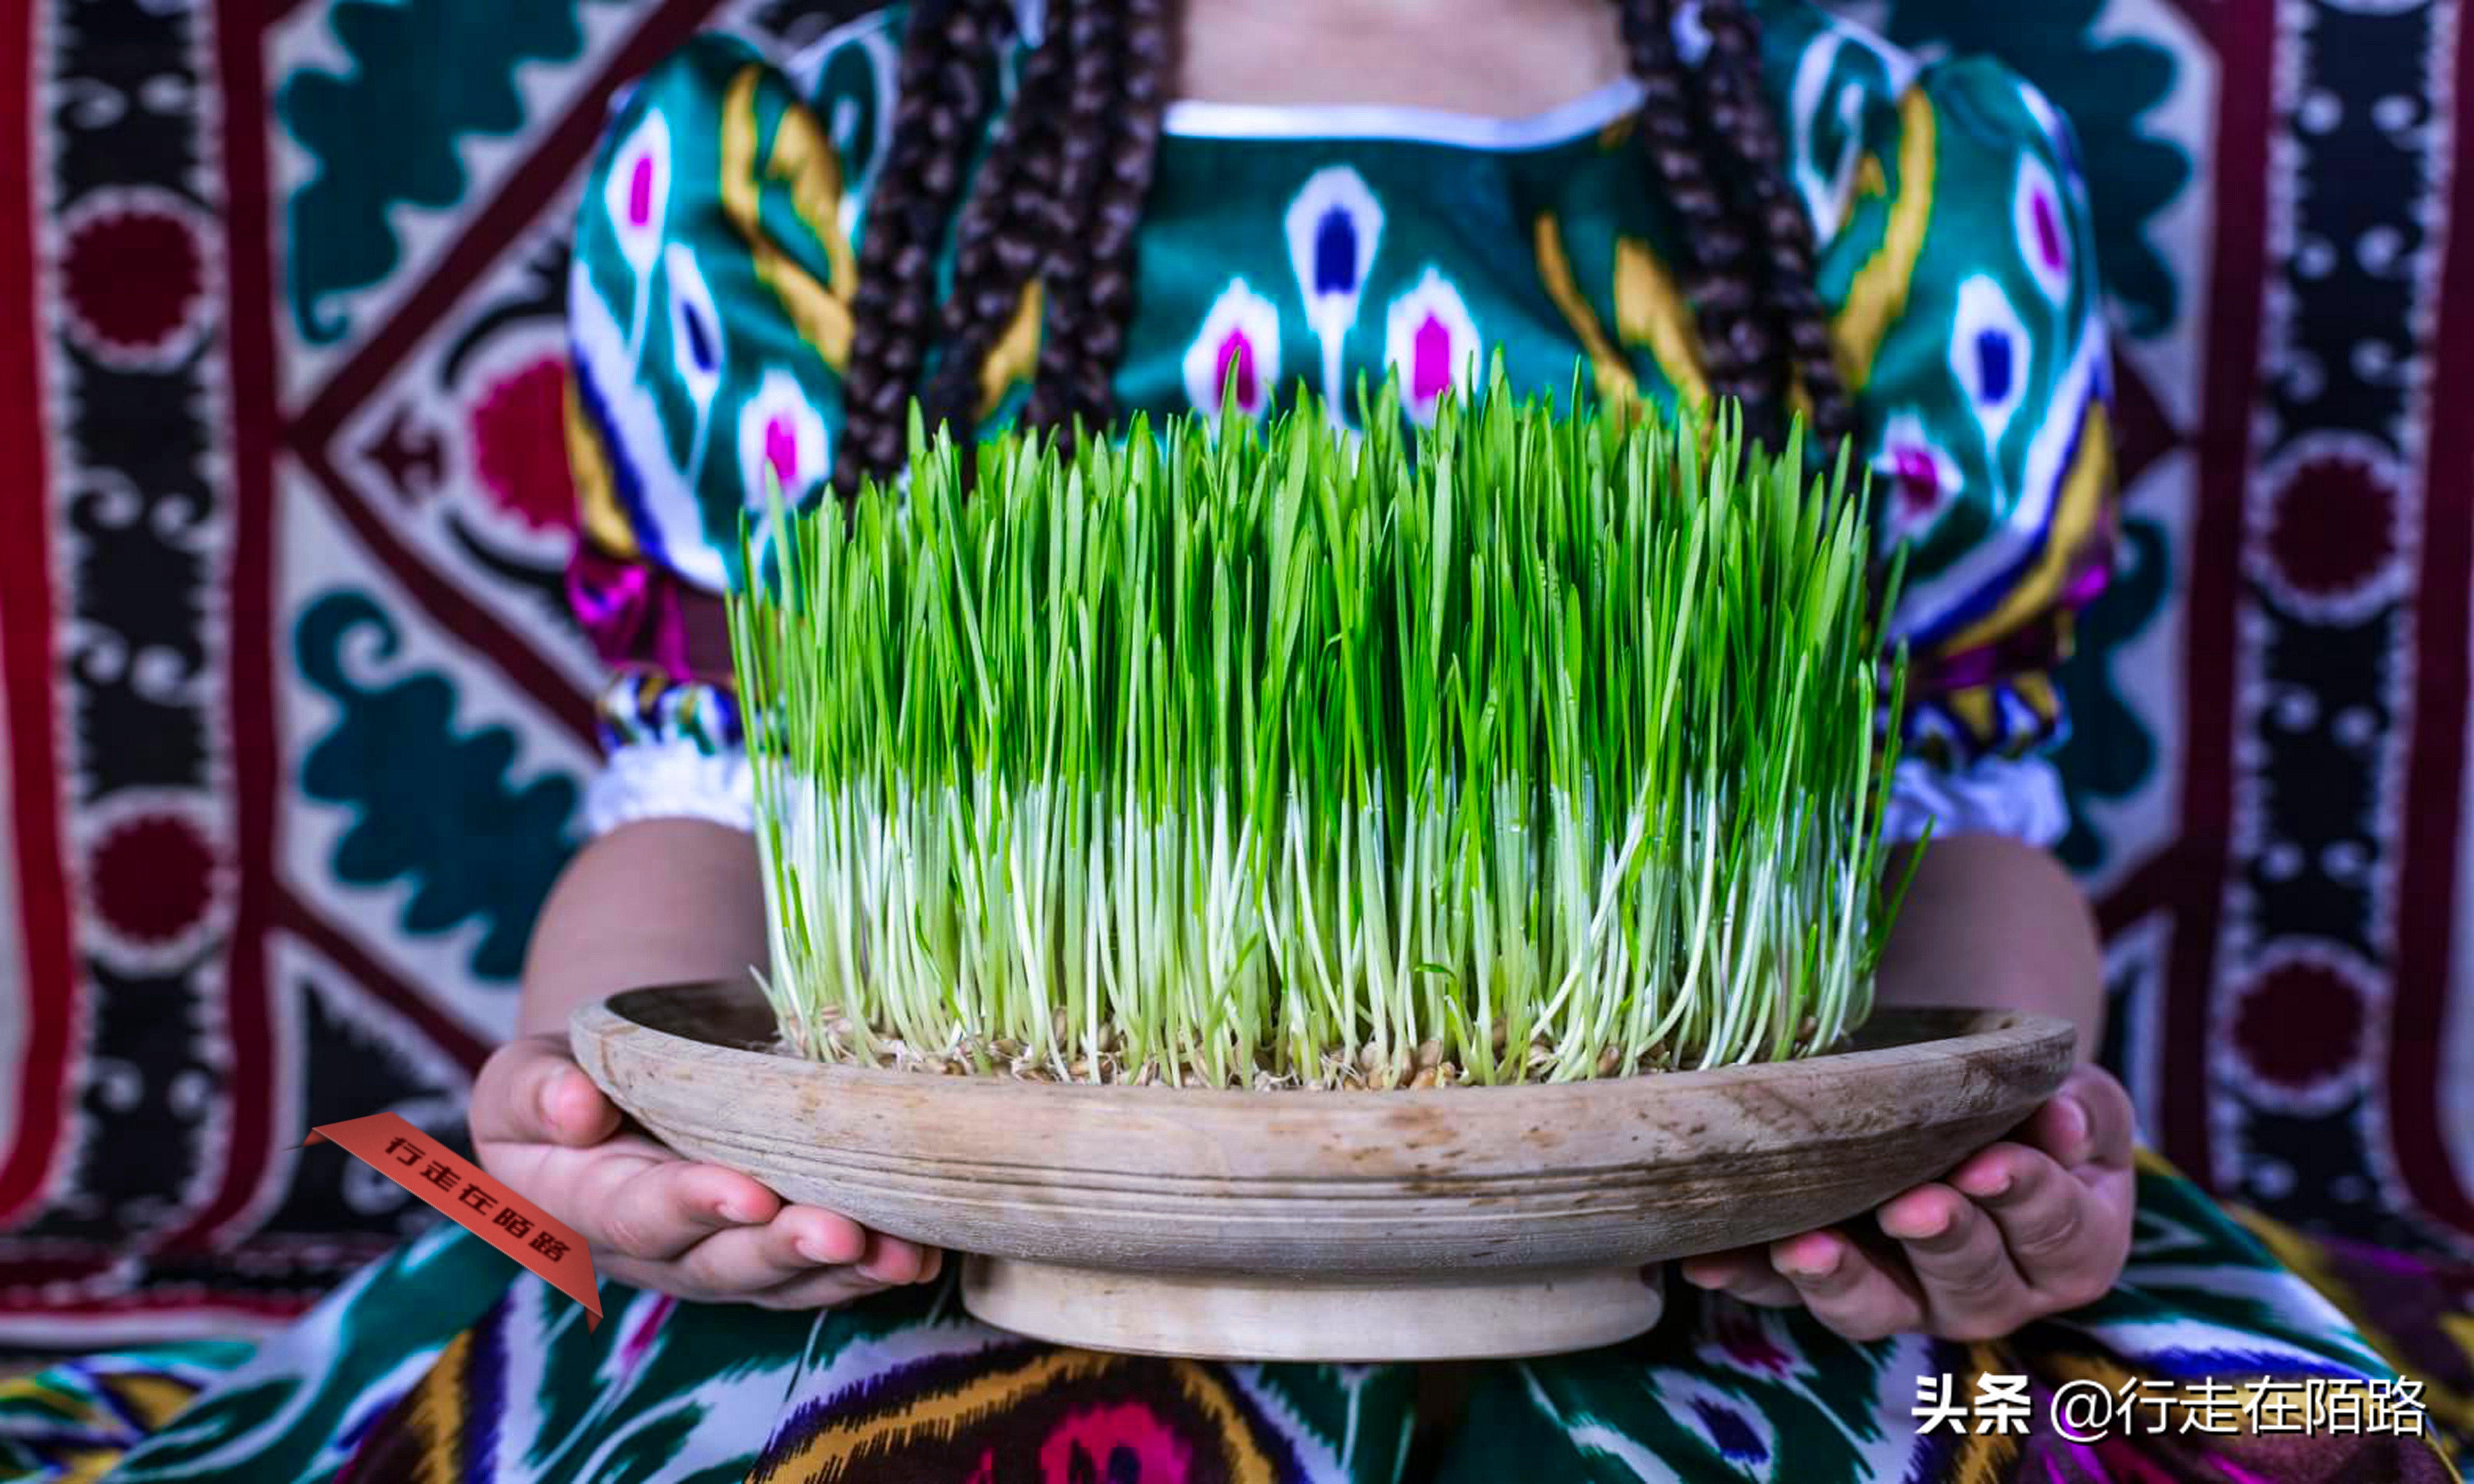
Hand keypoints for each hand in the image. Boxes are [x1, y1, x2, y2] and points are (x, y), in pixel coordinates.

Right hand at [471, 1033, 939, 1308]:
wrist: (621, 1087)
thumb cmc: (570, 1076)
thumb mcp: (528, 1074)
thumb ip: (537, 1092)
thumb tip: (574, 1108)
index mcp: (585, 1209)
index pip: (640, 1216)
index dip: (694, 1206)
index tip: (747, 1191)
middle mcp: (661, 1251)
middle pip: (725, 1263)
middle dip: (786, 1249)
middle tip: (842, 1231)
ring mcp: (724, 1259)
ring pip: (787, 1280)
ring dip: (849, 1270)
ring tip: (903, 1254)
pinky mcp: (778, 1249)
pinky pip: (827, 1272)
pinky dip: (878, 1265)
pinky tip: (927, 1251)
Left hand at [1681, 1064, 2135, 1341]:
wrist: (1958, 1104)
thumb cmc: (2028, 1101)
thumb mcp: (2070, 1094)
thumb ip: (2078, 1110)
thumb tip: (2062, 1121)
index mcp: (2065, 1247)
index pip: (2057, 1231)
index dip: (2025, 1198)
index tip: (1988, 1164)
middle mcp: (1988, 1290)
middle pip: (1969, 1282)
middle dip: (1938, 1240)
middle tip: (1908, 1208)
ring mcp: (1902, 1297)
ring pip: (1873, 1308)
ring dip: (1836, 1279)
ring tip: (1802, 1248)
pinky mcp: (1827, 1286)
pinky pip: (1781, 1296)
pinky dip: (1745, 1277)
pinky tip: (1708, 1260)